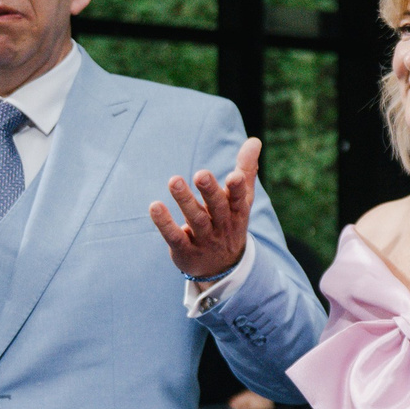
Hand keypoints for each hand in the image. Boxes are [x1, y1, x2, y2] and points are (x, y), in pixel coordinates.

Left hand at [151, 135, 259, 278]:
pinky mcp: (185, 250)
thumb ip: (246, 170)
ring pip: (196, 220)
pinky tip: (155, 207)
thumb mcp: (241, 200)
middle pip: (217, 208)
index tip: (234, 176)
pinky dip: (165, 223)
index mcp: (236, 212)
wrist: (222, 268)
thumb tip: (254, 140)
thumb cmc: (230, 223)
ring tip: (174, 180)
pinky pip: (175, 237)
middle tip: (201, 174)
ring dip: (185, 201)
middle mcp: (222, 226)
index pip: (238, 199)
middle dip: (210, 192)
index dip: (237, 188)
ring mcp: (204, 239)